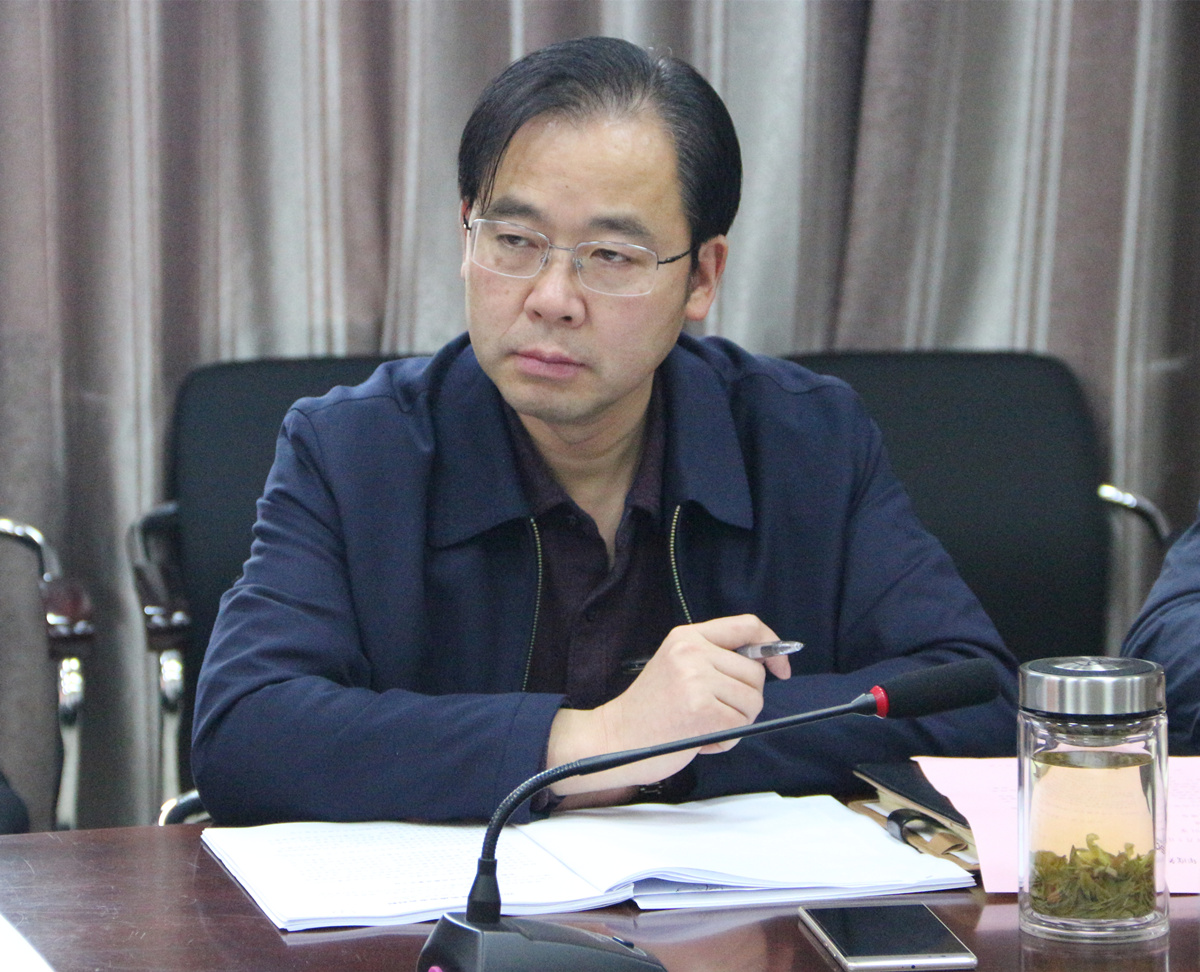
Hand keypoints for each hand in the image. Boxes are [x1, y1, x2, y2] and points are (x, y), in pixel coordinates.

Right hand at [545, 615, 788, 797]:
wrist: (614, 739)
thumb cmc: (649, 711)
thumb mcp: (678, 668)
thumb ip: (715, 660)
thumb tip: (766, 663)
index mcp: (687, 636)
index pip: (747, 625)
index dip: (772, 646)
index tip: (779, 667)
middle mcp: (692, 651)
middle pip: (755, 673)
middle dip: (745, 700)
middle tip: (713, 713)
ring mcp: (697, 679)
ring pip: (752, 701)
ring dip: (735, 722)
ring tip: (702, 726)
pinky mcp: (703, 710)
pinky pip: (740, 725)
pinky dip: (726, 740)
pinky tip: (699, 739)